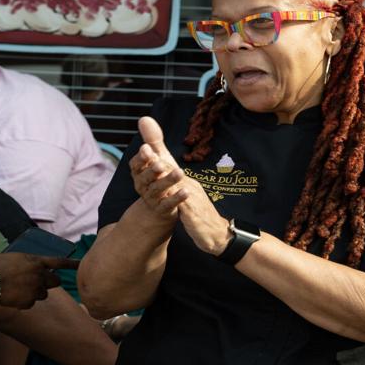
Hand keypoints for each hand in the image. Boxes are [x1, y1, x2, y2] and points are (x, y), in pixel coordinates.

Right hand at [0, 250, 75, 309]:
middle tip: (38, 282)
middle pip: (55, 281)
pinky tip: (12, 298)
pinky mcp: (29, 302)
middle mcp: (39, 275)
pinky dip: (24, 302)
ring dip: (36, 292)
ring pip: (43, 294)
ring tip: (20, 290)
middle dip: (49, 282)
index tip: (81, 264)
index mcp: (34, 261)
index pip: (59, 262)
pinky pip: (30, 303)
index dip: (72, 263)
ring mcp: (35, 289)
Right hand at [129, 115, 180, 206]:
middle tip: (162, 163)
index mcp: (139, 172)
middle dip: (153, 169)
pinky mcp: (163, 209)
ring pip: (157, 190)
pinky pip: (168, 204)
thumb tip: (144, 118)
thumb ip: (153, 141)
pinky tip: (187, 191)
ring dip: (168, 181)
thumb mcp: (156, 158)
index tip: (147, 149)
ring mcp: (152, 198)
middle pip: (146, 177)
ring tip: (180, 173)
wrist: (159, 208)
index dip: (141, 158)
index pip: (136, 164)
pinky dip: (177, 198)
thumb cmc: (158, 178)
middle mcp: (142, 185)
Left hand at [131, 116, 229, 253]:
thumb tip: (161, 168)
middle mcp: (189, 186)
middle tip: (145, 145)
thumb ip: (173, 181)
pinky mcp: (194, 215)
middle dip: (158, 156)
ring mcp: (193, 199)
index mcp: (185, 181)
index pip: (168, 162)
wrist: (219, 235)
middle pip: (172, 168)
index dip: (156, 149)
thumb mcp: (185, 195)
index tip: (145, 129)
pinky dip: (178, 197)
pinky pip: (185, 205)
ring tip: (155, 165)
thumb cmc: (200, 214)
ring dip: (167, 174)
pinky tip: (170, 194)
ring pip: (178, 184)